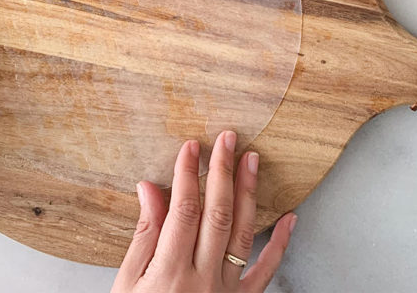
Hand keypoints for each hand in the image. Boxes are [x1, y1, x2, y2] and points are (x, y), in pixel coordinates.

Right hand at [113, 131, 296, 292]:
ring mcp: (225, 292)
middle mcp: (201, 280)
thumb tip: (150, 189)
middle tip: (227, 139)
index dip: (187, 174)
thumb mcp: (125, 285)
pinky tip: (290, 218)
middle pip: (217, 215)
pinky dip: (281, 244)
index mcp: (168, 273)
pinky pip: (266, 272)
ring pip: (243, 234)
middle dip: (222, 172)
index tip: (191, 147)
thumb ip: (143, 237)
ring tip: (252, 161)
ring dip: (249, 194)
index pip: (183, 210)